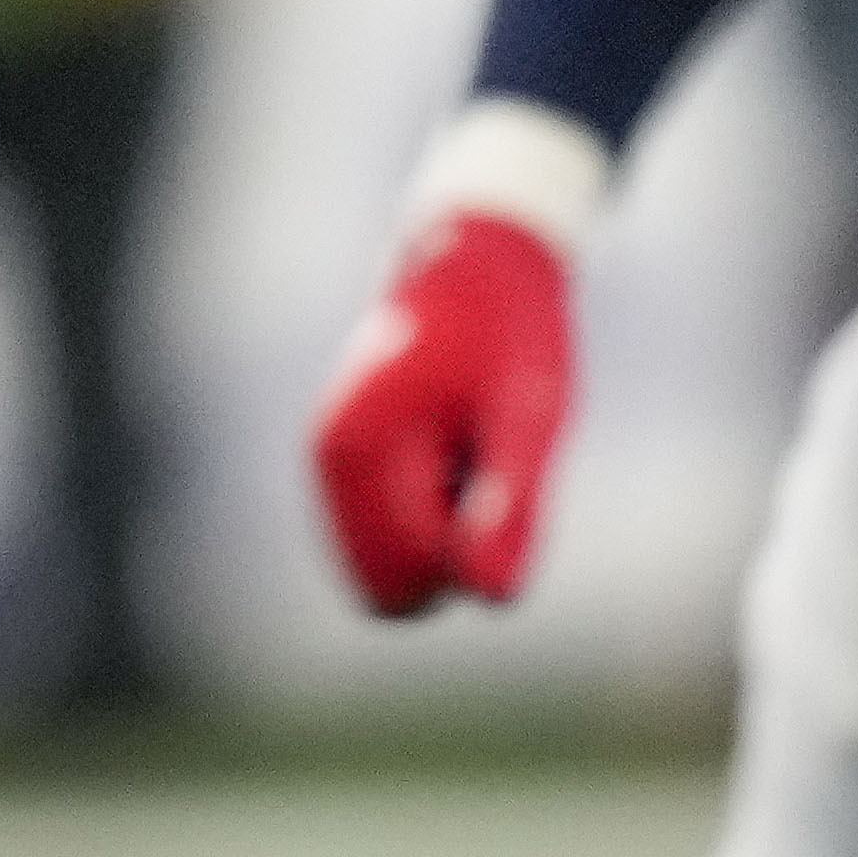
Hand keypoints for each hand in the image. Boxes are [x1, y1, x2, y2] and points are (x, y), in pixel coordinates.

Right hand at [312, 214, 578, 615]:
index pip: (411, 585)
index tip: (500, 477)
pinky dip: (433, 511)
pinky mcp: (345, 463)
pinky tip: (455, 445)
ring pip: (391, 565)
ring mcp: (330, 464)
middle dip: (453, 551)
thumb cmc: (511, 333)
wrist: (476, 257)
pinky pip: (389, 537)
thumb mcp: (530, 418)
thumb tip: (491, 600)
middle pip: (392, 588)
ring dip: (445, 528)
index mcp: (361, 454)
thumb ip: (508, 509)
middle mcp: (328, 464)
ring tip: (471, 447)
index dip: (473, 556)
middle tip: (488, 468)